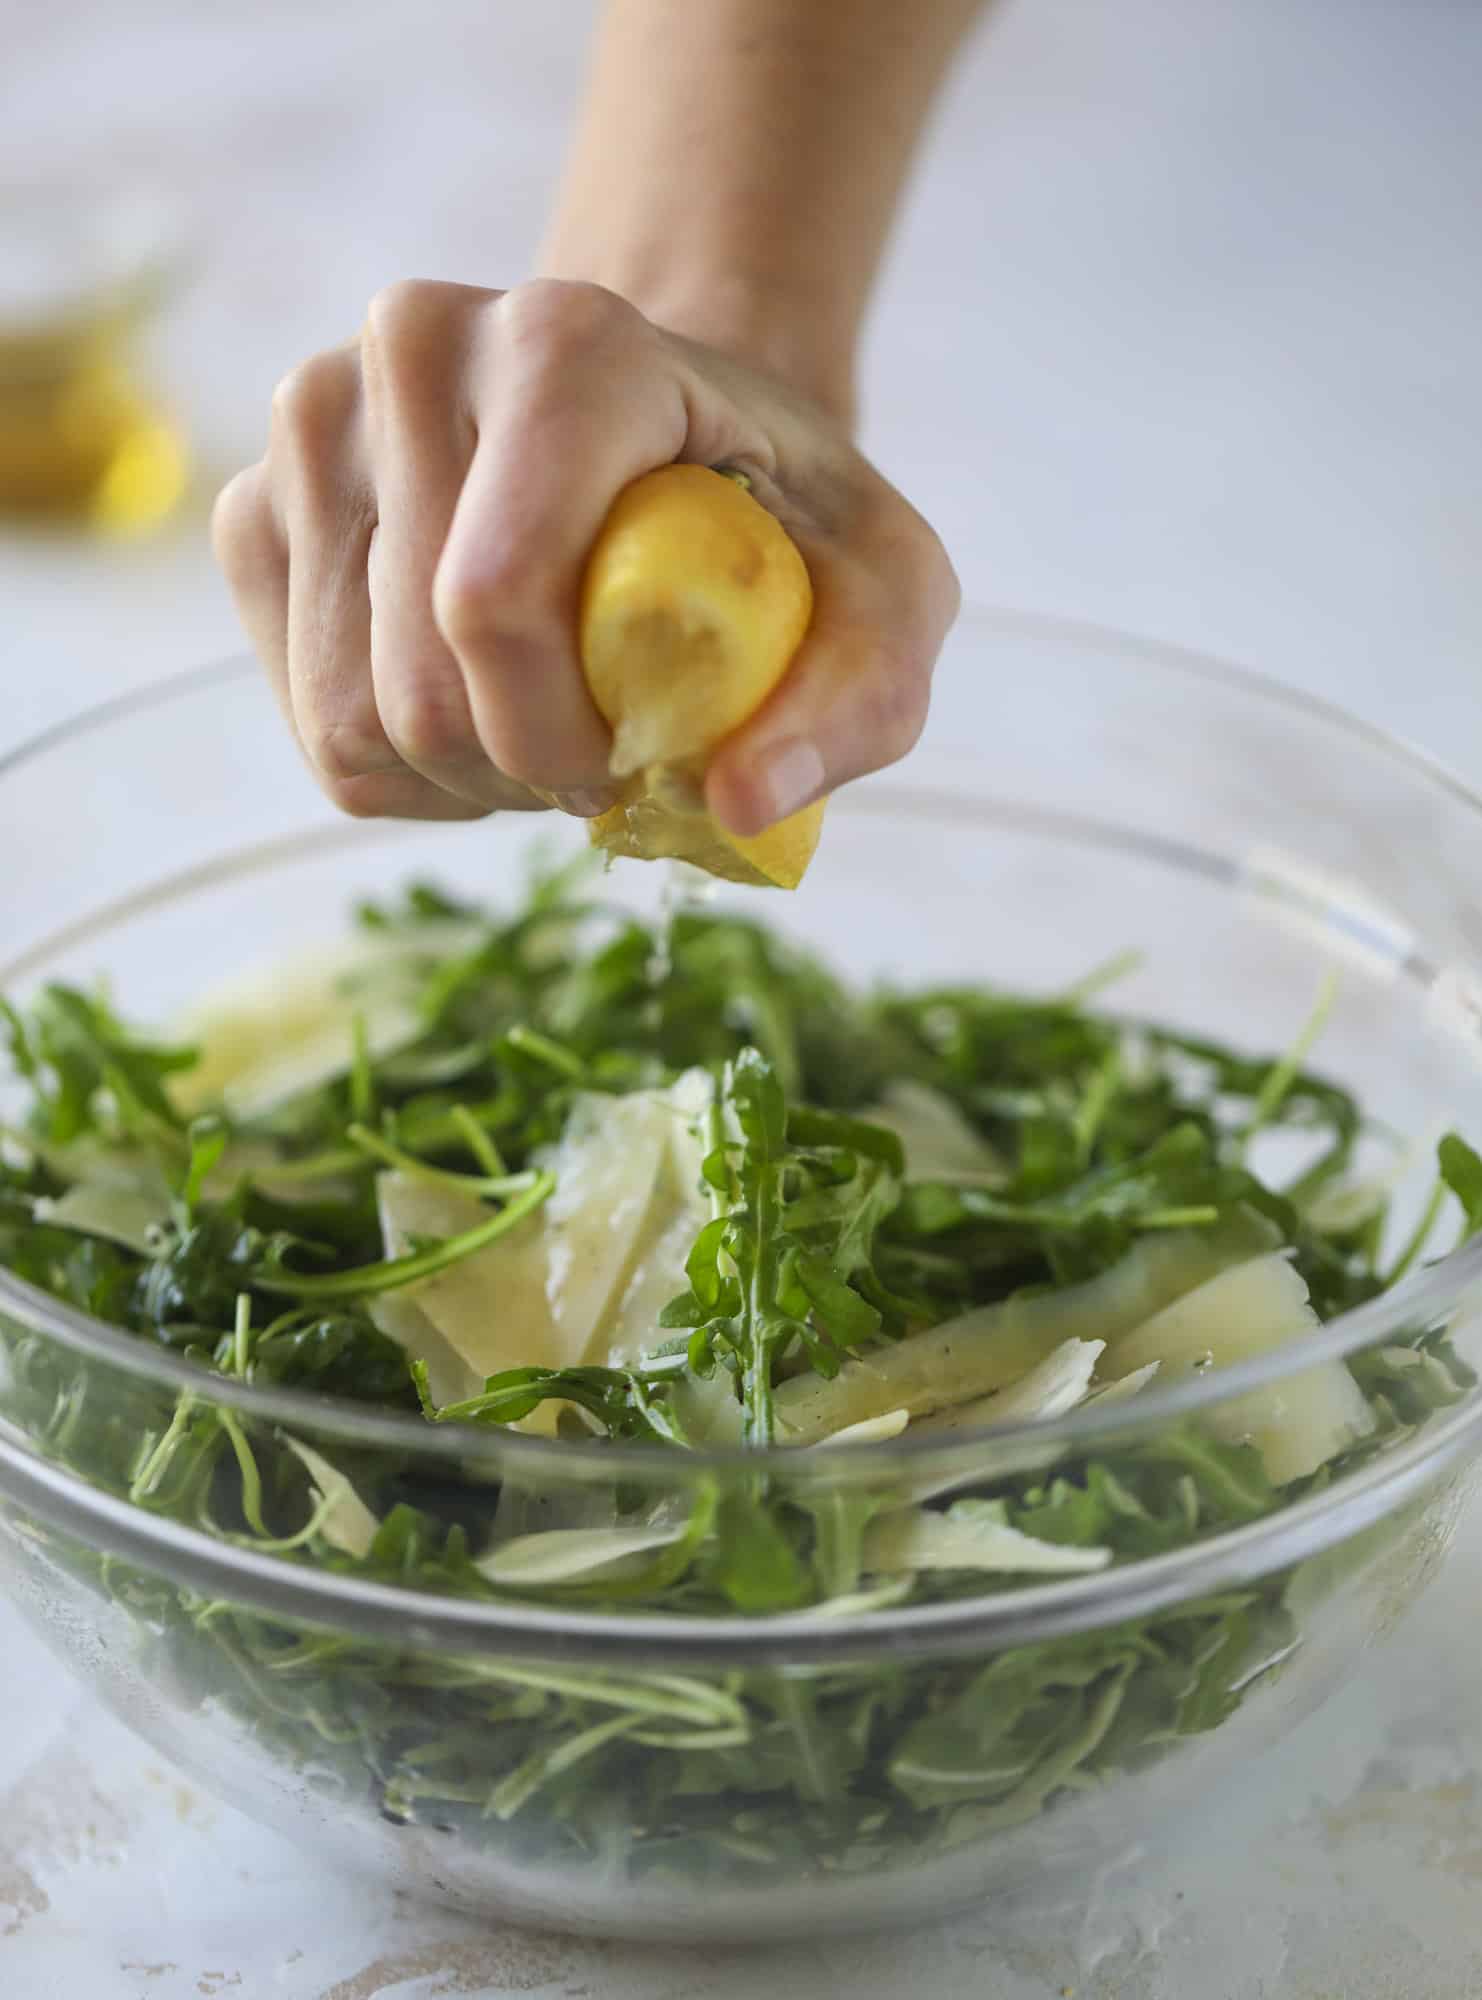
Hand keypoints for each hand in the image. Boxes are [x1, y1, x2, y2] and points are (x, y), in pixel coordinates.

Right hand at [212, 278, 958, 830]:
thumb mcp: (883, 597)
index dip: (561, 735)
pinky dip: (407, 769)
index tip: (640, 757)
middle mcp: (414, 348)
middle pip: (423, 684)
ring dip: (467, 778)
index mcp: (567, 343)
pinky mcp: (258, 506)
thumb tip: (736, 804)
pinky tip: (480, 708)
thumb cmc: (774, 527)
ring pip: (352, 719)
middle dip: (526, 767)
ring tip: (547, 719)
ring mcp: (314, 423)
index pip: (492, 598)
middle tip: (607, 746)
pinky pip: (313, 727)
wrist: (669, 443)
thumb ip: (855, 701)